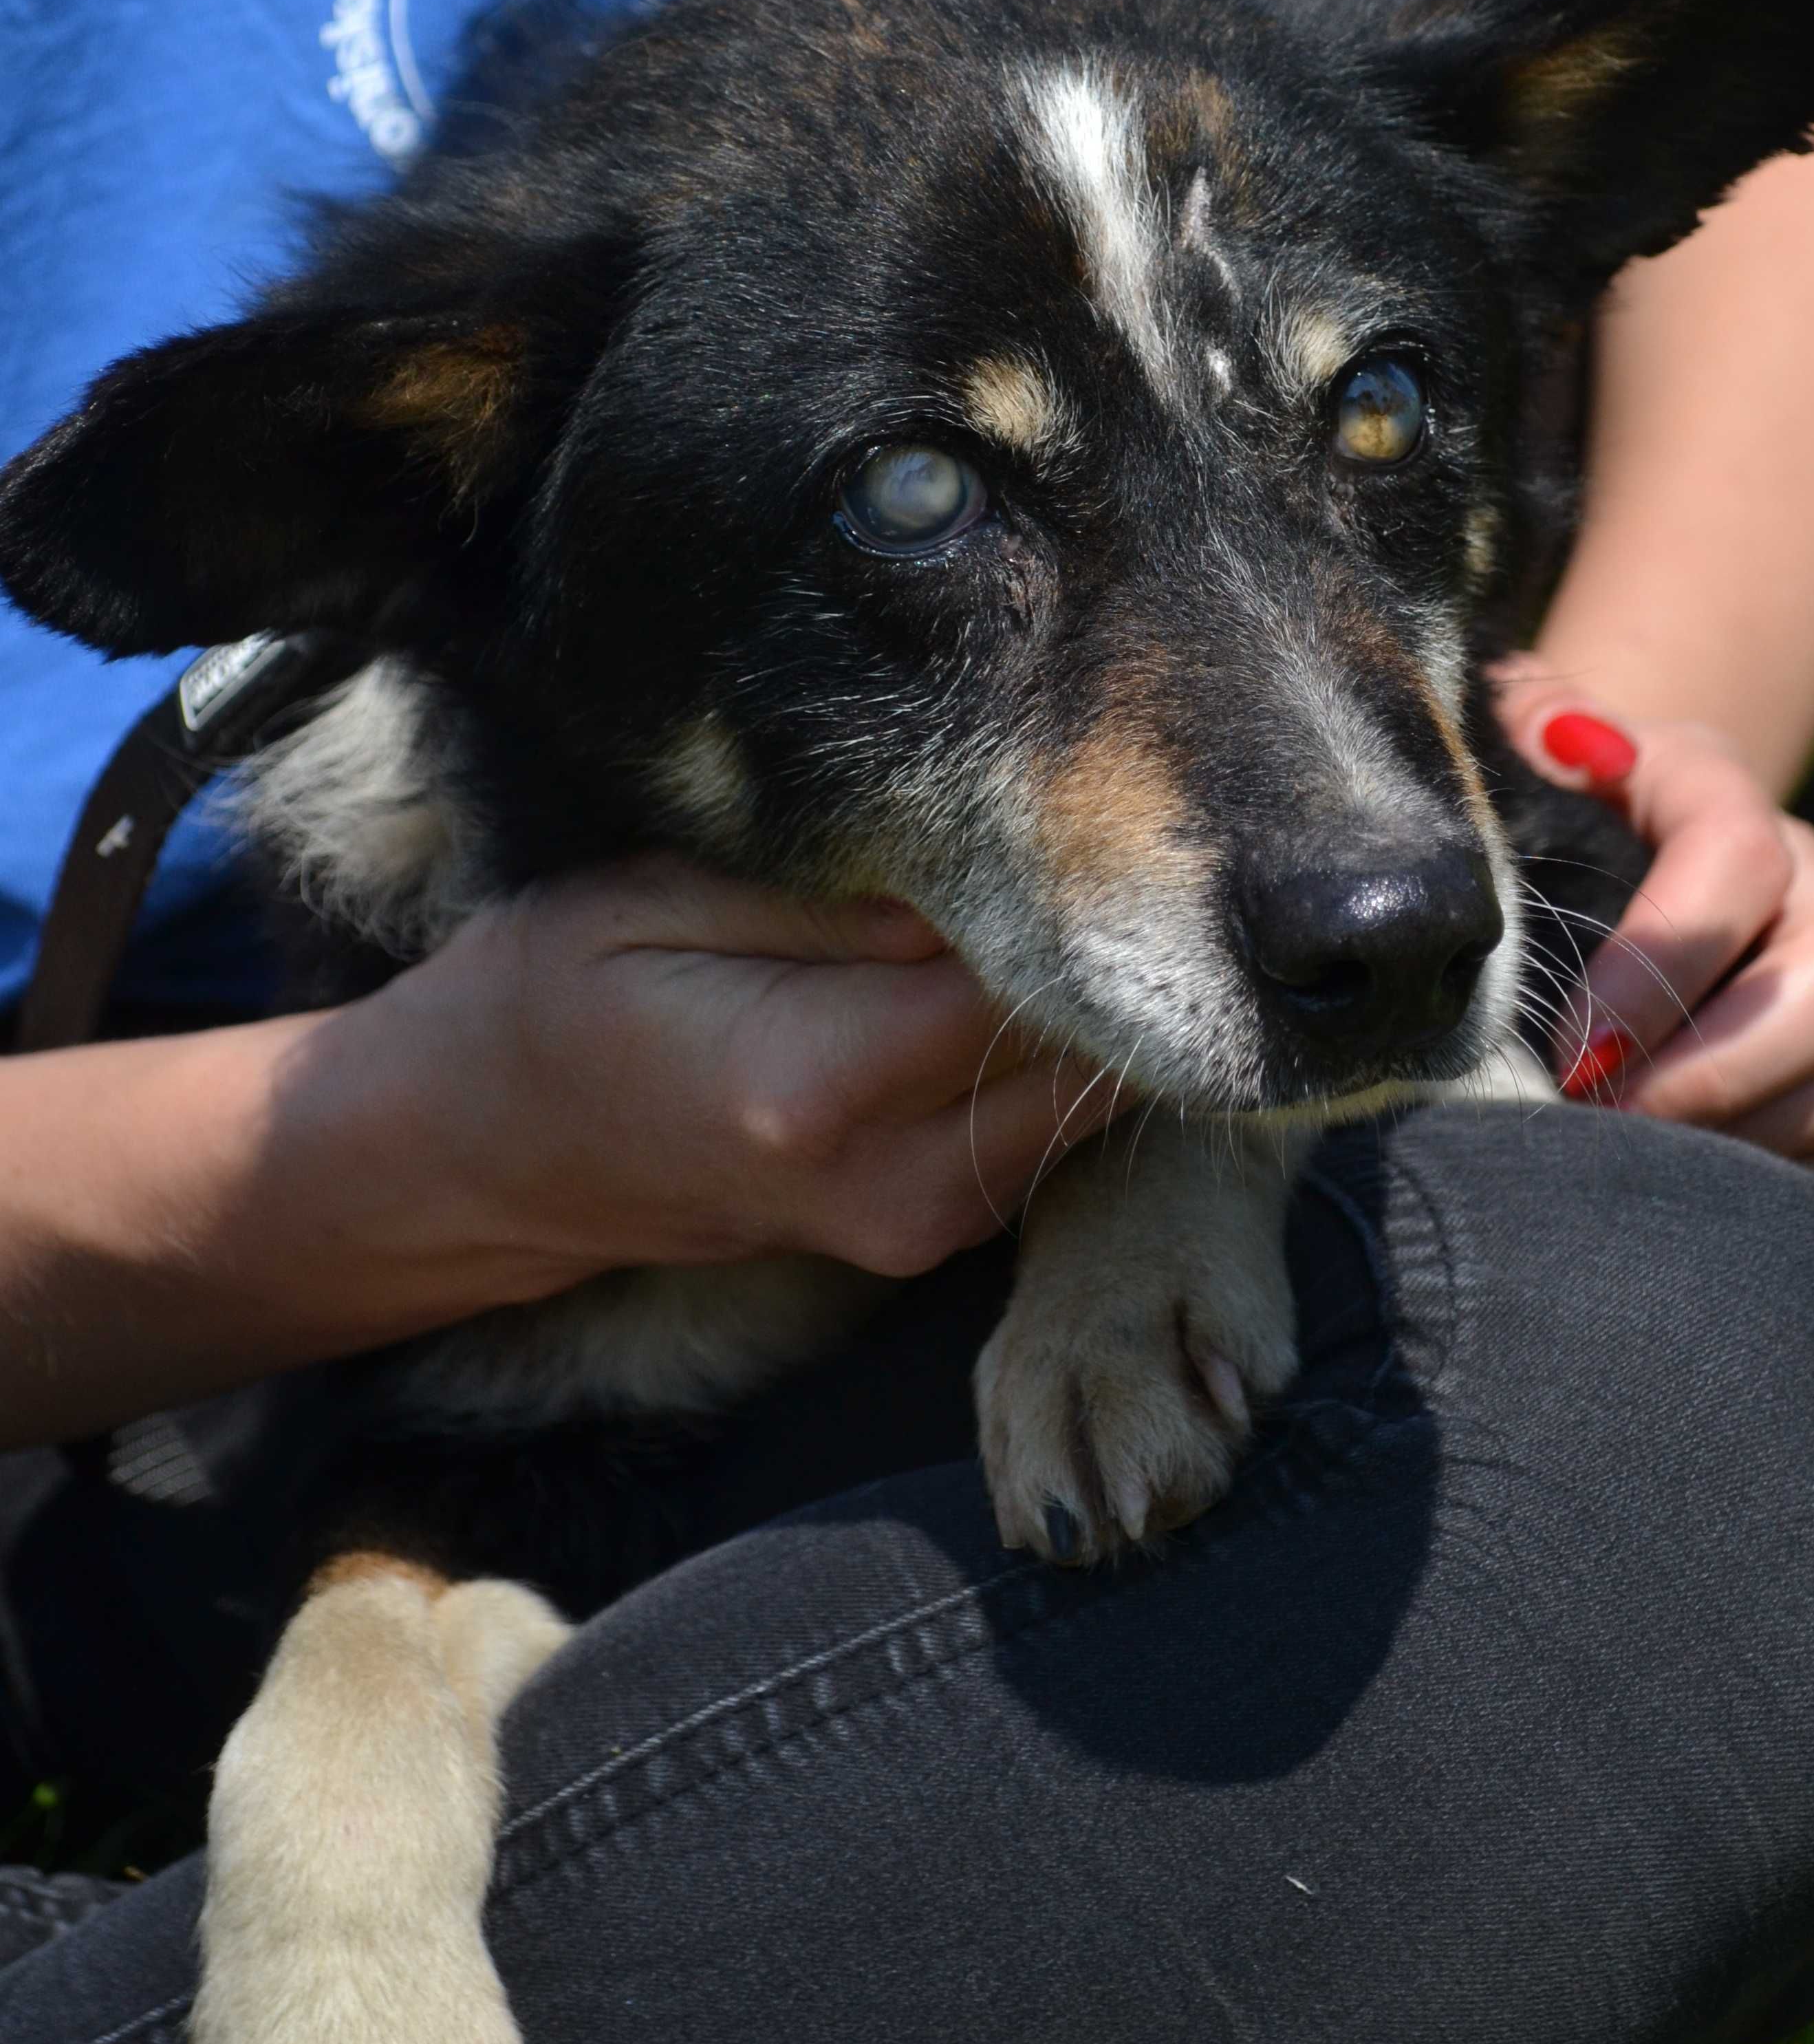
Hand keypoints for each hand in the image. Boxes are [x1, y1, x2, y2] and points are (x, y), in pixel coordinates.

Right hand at [365, 858, 1120, 1286]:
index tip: (1062, 811)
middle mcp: (883, 1180)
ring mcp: (911, 1227)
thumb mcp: (655, 897)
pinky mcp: (926, 1233)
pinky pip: (1045, 1132)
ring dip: (1086, 1006)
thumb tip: (988, 884)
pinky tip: (996, 978)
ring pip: (1086, 1102)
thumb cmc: (551, 996)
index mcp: (808, 1086)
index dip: (1063, 894)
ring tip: (1037, 903)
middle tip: (1082, 848)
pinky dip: (1047, 1057)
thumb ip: (832, 901)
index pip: (1022, 984)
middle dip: (1101, 953)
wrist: (482, 1153)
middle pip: (1086, 1057)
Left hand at [1492, 665, 1813, 1199]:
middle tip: (1615, 1120)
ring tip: (1656, 1164)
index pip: (1737, 853)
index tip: (1572, 1052)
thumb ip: (1525, 735)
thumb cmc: (1540, 833)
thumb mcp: (1517, 775)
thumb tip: (1547, 727)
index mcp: (1718, 786)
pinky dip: (1809, 1182)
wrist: (1608, 868)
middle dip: (1725, 1066)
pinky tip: (1710, 1188)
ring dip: (1769, 1130)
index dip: (1660, 964)